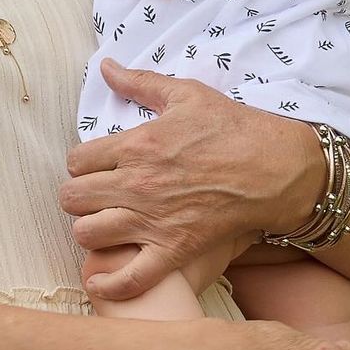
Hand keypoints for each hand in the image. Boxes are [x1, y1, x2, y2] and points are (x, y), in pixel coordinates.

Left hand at [60, 59, 321, 298]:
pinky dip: (109, 284)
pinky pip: (129, 279)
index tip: (95, 167)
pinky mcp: (175, 250)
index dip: (81, 164)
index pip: (76, 161)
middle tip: (96, 196)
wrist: (277, 168)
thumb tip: (105, 65)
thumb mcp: (186, 94)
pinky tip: (101, 280)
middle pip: (72, 198)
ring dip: (91, 231)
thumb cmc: (233, 128)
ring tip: (104, 225)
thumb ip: (140, 82)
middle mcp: (137, 185)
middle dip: (79, 196)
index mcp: (136, 146)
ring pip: (87, 234)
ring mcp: (154, 221)